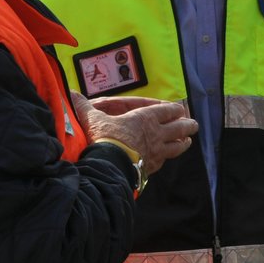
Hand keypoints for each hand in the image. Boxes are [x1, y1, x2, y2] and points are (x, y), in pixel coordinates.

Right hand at [74, 93, 196, 175]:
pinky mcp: (151, 167)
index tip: (179, 109)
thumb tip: (70, 95)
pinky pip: (163, 161)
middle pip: (178, 128)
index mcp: (145, 118)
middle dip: (187, 125)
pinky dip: (166, 158)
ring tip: (187, 141)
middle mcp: (156, 134)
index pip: (166, 111)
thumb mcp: (93, 119)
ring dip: (183, 143)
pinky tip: (165, 159)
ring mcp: (156, 152)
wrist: (109, 165)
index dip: (173, 109)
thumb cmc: (104, 138)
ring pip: (176, 146)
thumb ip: (85, 108)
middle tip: (194, 125)